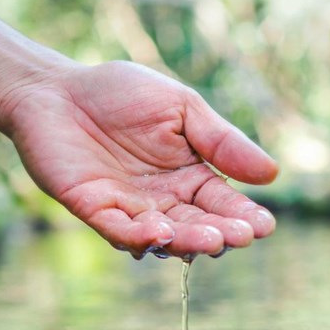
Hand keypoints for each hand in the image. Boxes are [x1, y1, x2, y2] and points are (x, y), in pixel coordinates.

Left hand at [0, 61, 277, 258]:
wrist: (58, 88)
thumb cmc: (121, 94)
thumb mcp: (182, 108)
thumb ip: (221, 141)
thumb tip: (271, 173)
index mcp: (190, 177)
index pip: (223, 203)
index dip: (244, 216)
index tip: (264, 226)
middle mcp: (164, 201)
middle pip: (198, 226)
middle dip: (221, 233)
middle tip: (241, 236)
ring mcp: (129, 209)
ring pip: (164, 235)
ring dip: (188, 241)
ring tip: (212, 240)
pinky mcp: (94, 209)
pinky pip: (119, 230)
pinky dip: (140, 237)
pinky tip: (161, 234)